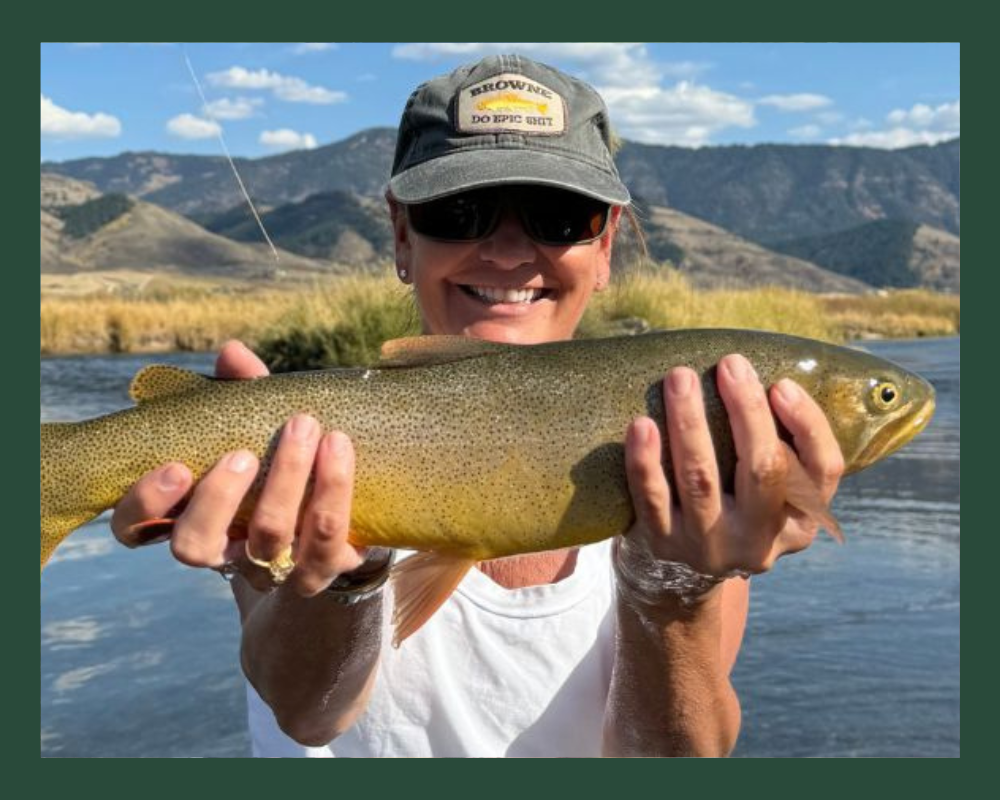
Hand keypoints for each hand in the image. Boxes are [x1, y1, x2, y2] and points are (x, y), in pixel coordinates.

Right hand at [110, 340, 364, 595]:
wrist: (338, 530)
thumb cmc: (280, 471)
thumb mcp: (257, 432)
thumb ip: (241, 395)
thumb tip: (232, 352)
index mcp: (186, 517)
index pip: (134, 527)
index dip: (145, 503)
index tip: (176, 466)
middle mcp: (221, 553)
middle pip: (195, 545)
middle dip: (218, 497)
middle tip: (244, 452)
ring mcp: (269, 570)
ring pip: (268, 541)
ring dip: (287, 481)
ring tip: (308, 429)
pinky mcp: (319, 571)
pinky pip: (327, 545)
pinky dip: (334, 492)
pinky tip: (341, 450)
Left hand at [622, 353, 844, 578]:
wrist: (678, 576)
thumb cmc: (732, 507)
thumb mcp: (770, 494)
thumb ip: (780, 445)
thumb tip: (763, 376)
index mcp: (800, 521)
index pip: (823, 470)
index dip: (808, 424)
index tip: (782, 384)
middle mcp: (760, 539)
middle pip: (764, 470)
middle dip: (747, 411)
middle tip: (730, 365)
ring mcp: (709, 545)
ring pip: (701, 478)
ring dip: (690, 422)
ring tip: (680, 378)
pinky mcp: (663, 544)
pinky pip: (652, 498)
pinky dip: (645, 460)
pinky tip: (641, 424)